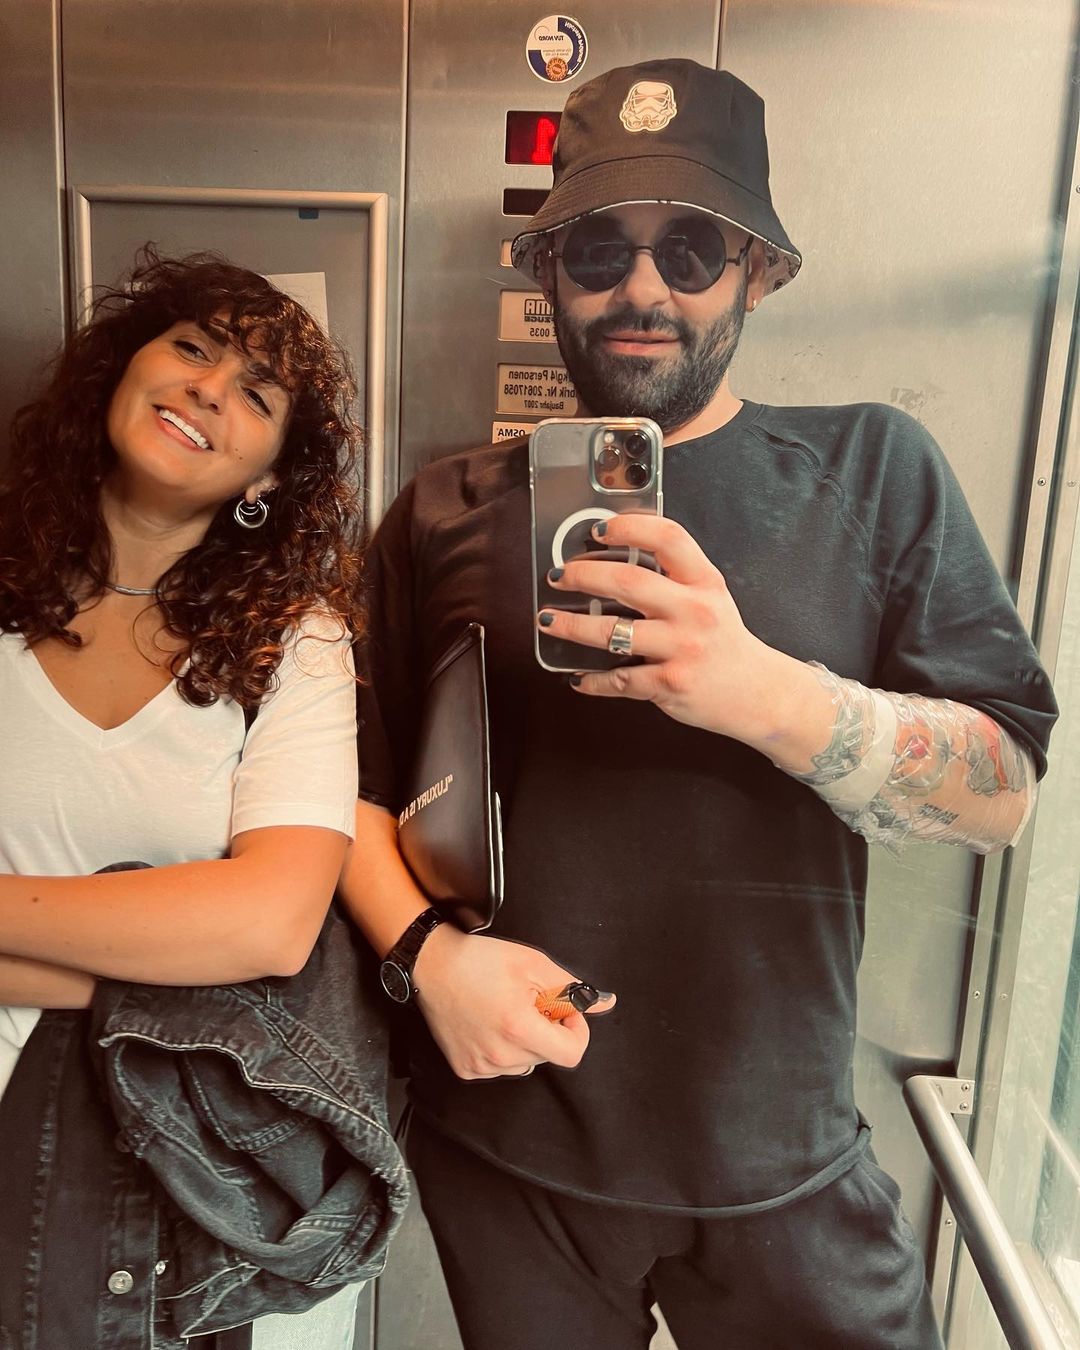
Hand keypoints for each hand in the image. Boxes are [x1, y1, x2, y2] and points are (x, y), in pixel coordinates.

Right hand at [411, 923, 615, 1079]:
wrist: (432, 965)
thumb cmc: (480, 960)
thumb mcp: (533, 963)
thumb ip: (571, 987)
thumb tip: (604, 1003)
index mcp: (519, 1029)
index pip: (572, 1054)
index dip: (576, 1030)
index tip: (564, 1011)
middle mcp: (500, 1055)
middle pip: (549, 1056)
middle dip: (548, 1030)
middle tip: (529, 1001)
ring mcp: (481, 1066)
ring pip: (526, 1063)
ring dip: (526, 1041)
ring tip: (505, 1011)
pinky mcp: (466, 1069)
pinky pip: (502, 1066)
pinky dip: (504, 1049)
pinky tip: (489, 1023)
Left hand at [538, 514, 799, 745]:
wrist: (758, 693)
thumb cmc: (724, 641)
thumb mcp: (711, 597)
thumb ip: (674, 576)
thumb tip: (615, 556)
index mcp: (704, 582)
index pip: (668, 537)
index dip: (630, 527)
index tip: (599, 529)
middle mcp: (694, 611)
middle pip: (629, 582)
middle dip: (583, 575)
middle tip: (558, 576)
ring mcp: (682, 649)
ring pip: (613, 632)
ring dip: (572, 626)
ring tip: (548, 620)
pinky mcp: (670, 684)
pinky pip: (619, 680)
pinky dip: (593, 680)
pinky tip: (577, 677)